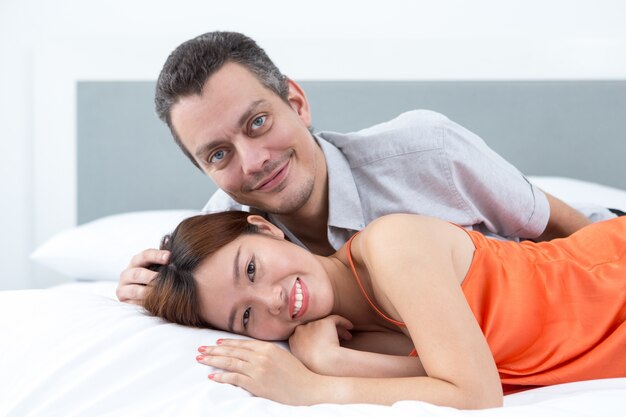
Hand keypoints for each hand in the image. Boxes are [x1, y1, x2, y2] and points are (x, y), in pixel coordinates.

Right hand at [116, 248, 169, 303]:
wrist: (143, 298)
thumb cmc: (154, 278)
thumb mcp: (158, 267)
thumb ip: (163, 258)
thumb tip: (169, 239)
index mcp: (136, 262)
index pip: (145, 255)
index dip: (157, 255)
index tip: (169, 256)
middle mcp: (127, 273)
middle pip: (139, 273)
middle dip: (154, 277)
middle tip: (167, 279)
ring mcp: (123, 288)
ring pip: (135, 290)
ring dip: (149, 292)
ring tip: (162, 294)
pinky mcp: (123, 302)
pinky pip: (133, 303)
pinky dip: (144, 304)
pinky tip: (155, 304)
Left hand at [196, 339, 321, 404]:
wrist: (307, 388)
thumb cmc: (297, 373)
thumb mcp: (282, 356)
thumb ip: (266, 352)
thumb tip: (250, 352)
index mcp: (267, 347)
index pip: (242, 343)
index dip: (227, 343)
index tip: (216, 342)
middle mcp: (261, 356)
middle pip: (233, 351)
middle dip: (215, 350)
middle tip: (201, 349)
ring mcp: (258, 370)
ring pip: (230, 362)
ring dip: (214, 360)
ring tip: (201, 359)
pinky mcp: (256, 383)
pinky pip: (234, 378)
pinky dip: (222, 376)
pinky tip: (212, 376)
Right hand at [289, 315, 352, 374]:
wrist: (323, 362)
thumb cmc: (316, 367)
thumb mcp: (304, 363)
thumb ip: (305, 355)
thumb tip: (312, 355)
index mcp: (293, 340)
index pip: (304, 335)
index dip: (316, 339)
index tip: (325, 345)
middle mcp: (300, 330)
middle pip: (315, 328)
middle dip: (326, 334)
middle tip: (338, 341)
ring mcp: (312, 324)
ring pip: (327, 324)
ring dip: (337, 330)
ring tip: (348, 337)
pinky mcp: (324, 322)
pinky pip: (336, 319)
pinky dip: (344, 322)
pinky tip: (351, 327)